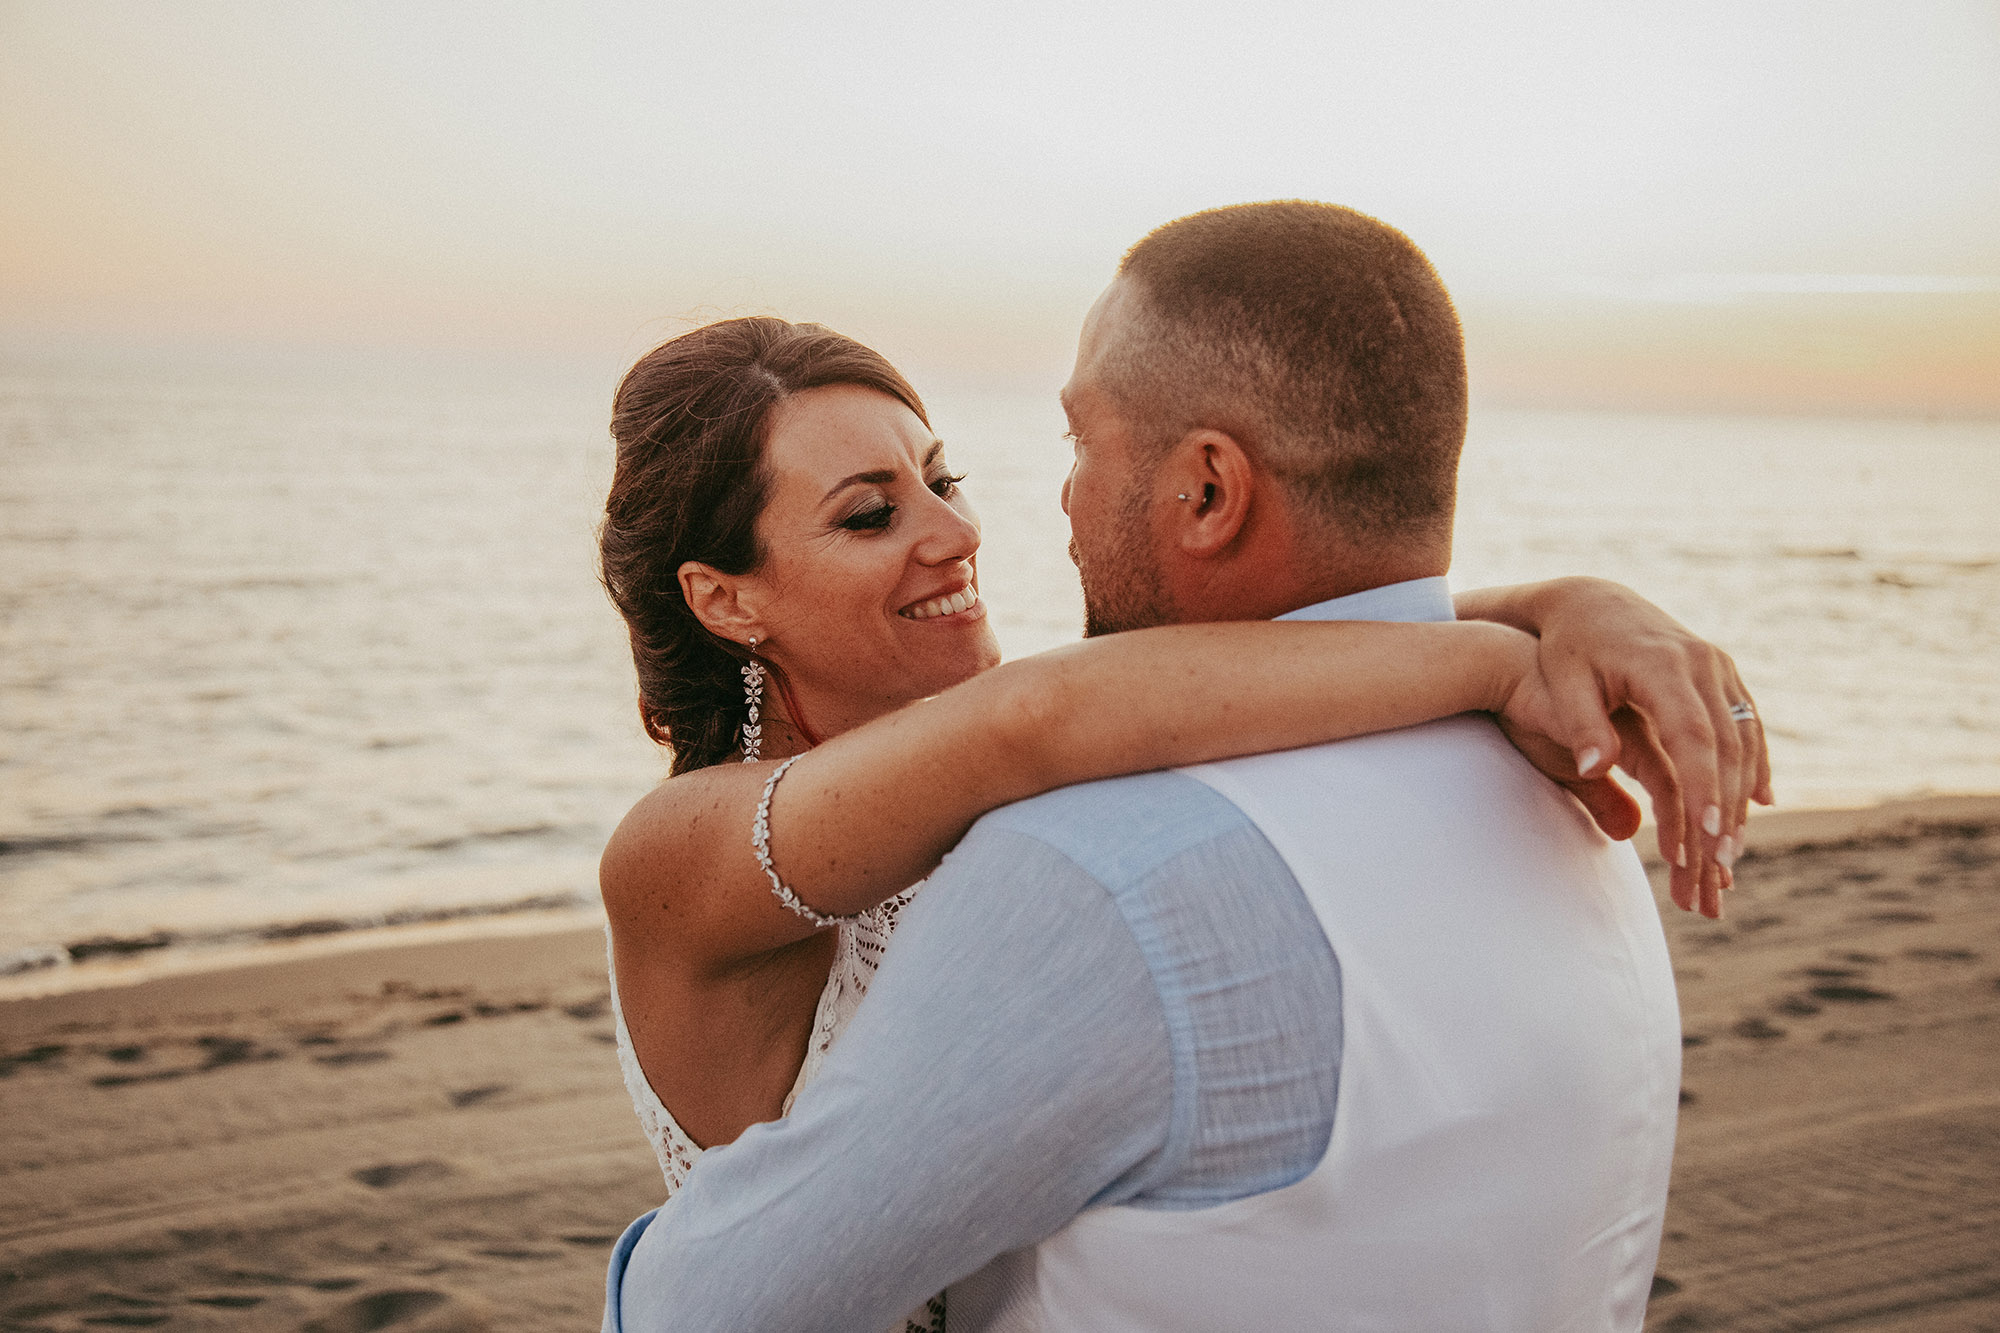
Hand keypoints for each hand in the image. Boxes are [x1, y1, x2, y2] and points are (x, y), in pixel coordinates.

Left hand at [1507, 578, 1770, 918]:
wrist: (1592, 600)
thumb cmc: (1569, 647)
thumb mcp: (1565, 681)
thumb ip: (1582, 724)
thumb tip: (1595, 769)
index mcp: (1662, 665)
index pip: (1693, 733)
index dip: (1703, 784)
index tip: (1705, 832)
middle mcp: (1701, 662)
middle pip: (1727, 743)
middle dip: (1728, 803)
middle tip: (1723, 859)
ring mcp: (1718, 666)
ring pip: (1745, 737)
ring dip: (1744, 792)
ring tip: (1733, 848)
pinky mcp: (1722, 673)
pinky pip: (1747, 724)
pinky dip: (1755, 763)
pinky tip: (1759, 801)